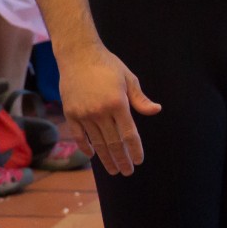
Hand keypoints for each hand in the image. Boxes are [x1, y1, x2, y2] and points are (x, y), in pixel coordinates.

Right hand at [60, 44, 161, 174]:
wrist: (78, 56)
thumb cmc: (108, 66)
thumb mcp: (129, 79)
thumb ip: (140, 99)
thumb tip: (156, 111)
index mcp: (118, 104)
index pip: (129, 134)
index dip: (134, 149)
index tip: (139, 161)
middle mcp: (100, 112)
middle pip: (113, 142)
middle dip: (121, 159)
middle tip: (127, 172)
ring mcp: (83, 114)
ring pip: (96, 142)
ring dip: (105, 158)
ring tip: (113, 170)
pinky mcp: (70, 113)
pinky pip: (78, 135)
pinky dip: (85, 146)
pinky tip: (92, 156)